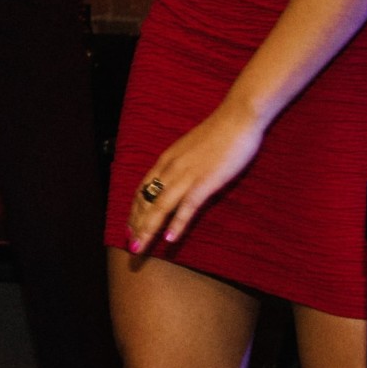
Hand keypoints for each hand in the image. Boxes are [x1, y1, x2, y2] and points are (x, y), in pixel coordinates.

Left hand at [125, 101, 266, 251]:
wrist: (237, 119)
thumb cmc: (218, 134)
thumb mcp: (190, 149)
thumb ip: (181, 164)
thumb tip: (176, 179)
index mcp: (166, 160)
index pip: (142, 189)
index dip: (134, 210)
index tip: (129, 227)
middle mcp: (170, 168)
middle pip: (146, 201)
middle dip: (136, 225)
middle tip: (131, 246)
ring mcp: (187, 175)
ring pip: (161, 206)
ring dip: (149, 229)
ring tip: (141, 248)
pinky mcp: (205, 181)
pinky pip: (188, 206)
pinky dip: (177, 224)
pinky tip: (170, 240)